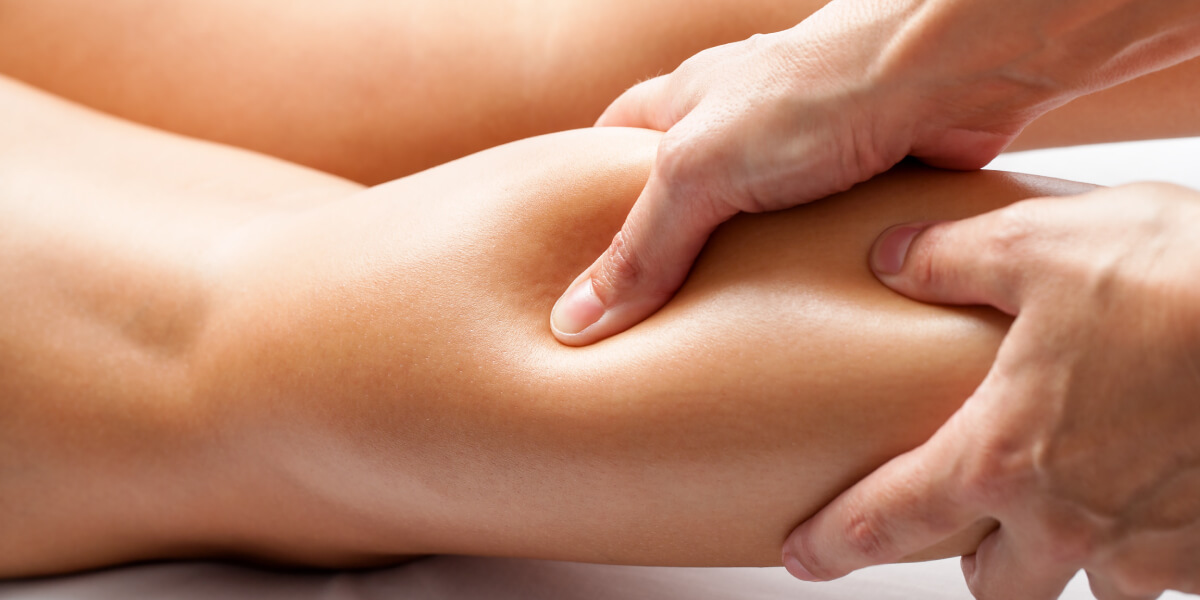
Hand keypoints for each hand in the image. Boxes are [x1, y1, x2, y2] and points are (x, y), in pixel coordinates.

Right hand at [550, 0, 1199, 345]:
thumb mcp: (698, 171)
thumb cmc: (814, 92)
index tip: (564, 260)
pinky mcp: (853, 189)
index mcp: (682, 104)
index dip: (580, 198)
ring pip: (746, 228)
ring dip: (732, 277)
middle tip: (635, 323)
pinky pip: (811, 248)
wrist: (945, 75)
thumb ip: (641, 248)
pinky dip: (798, 284)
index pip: (607, 147)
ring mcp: (797, 157)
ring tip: (703, 343)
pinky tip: (788, 325)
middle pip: (677, 195)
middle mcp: (735, 126)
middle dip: (660, 253)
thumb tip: (575, 322)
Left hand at [781, 182, 1199, 598]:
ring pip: (1087, 586)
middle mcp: (1068, 522)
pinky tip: (1158, 483)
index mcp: (1002, 456)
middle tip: (969, 520)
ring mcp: (1148, 546)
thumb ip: (950, 257)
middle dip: (973, 556)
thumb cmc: (1182, 282)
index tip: (803, 555)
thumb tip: (890, 257)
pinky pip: (1166, 570)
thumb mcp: (1042, 242)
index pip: (888, 519)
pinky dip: (1152, 540)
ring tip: (1078, 497)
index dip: (835, 542)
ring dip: (1070, 553)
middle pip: (992, 583)